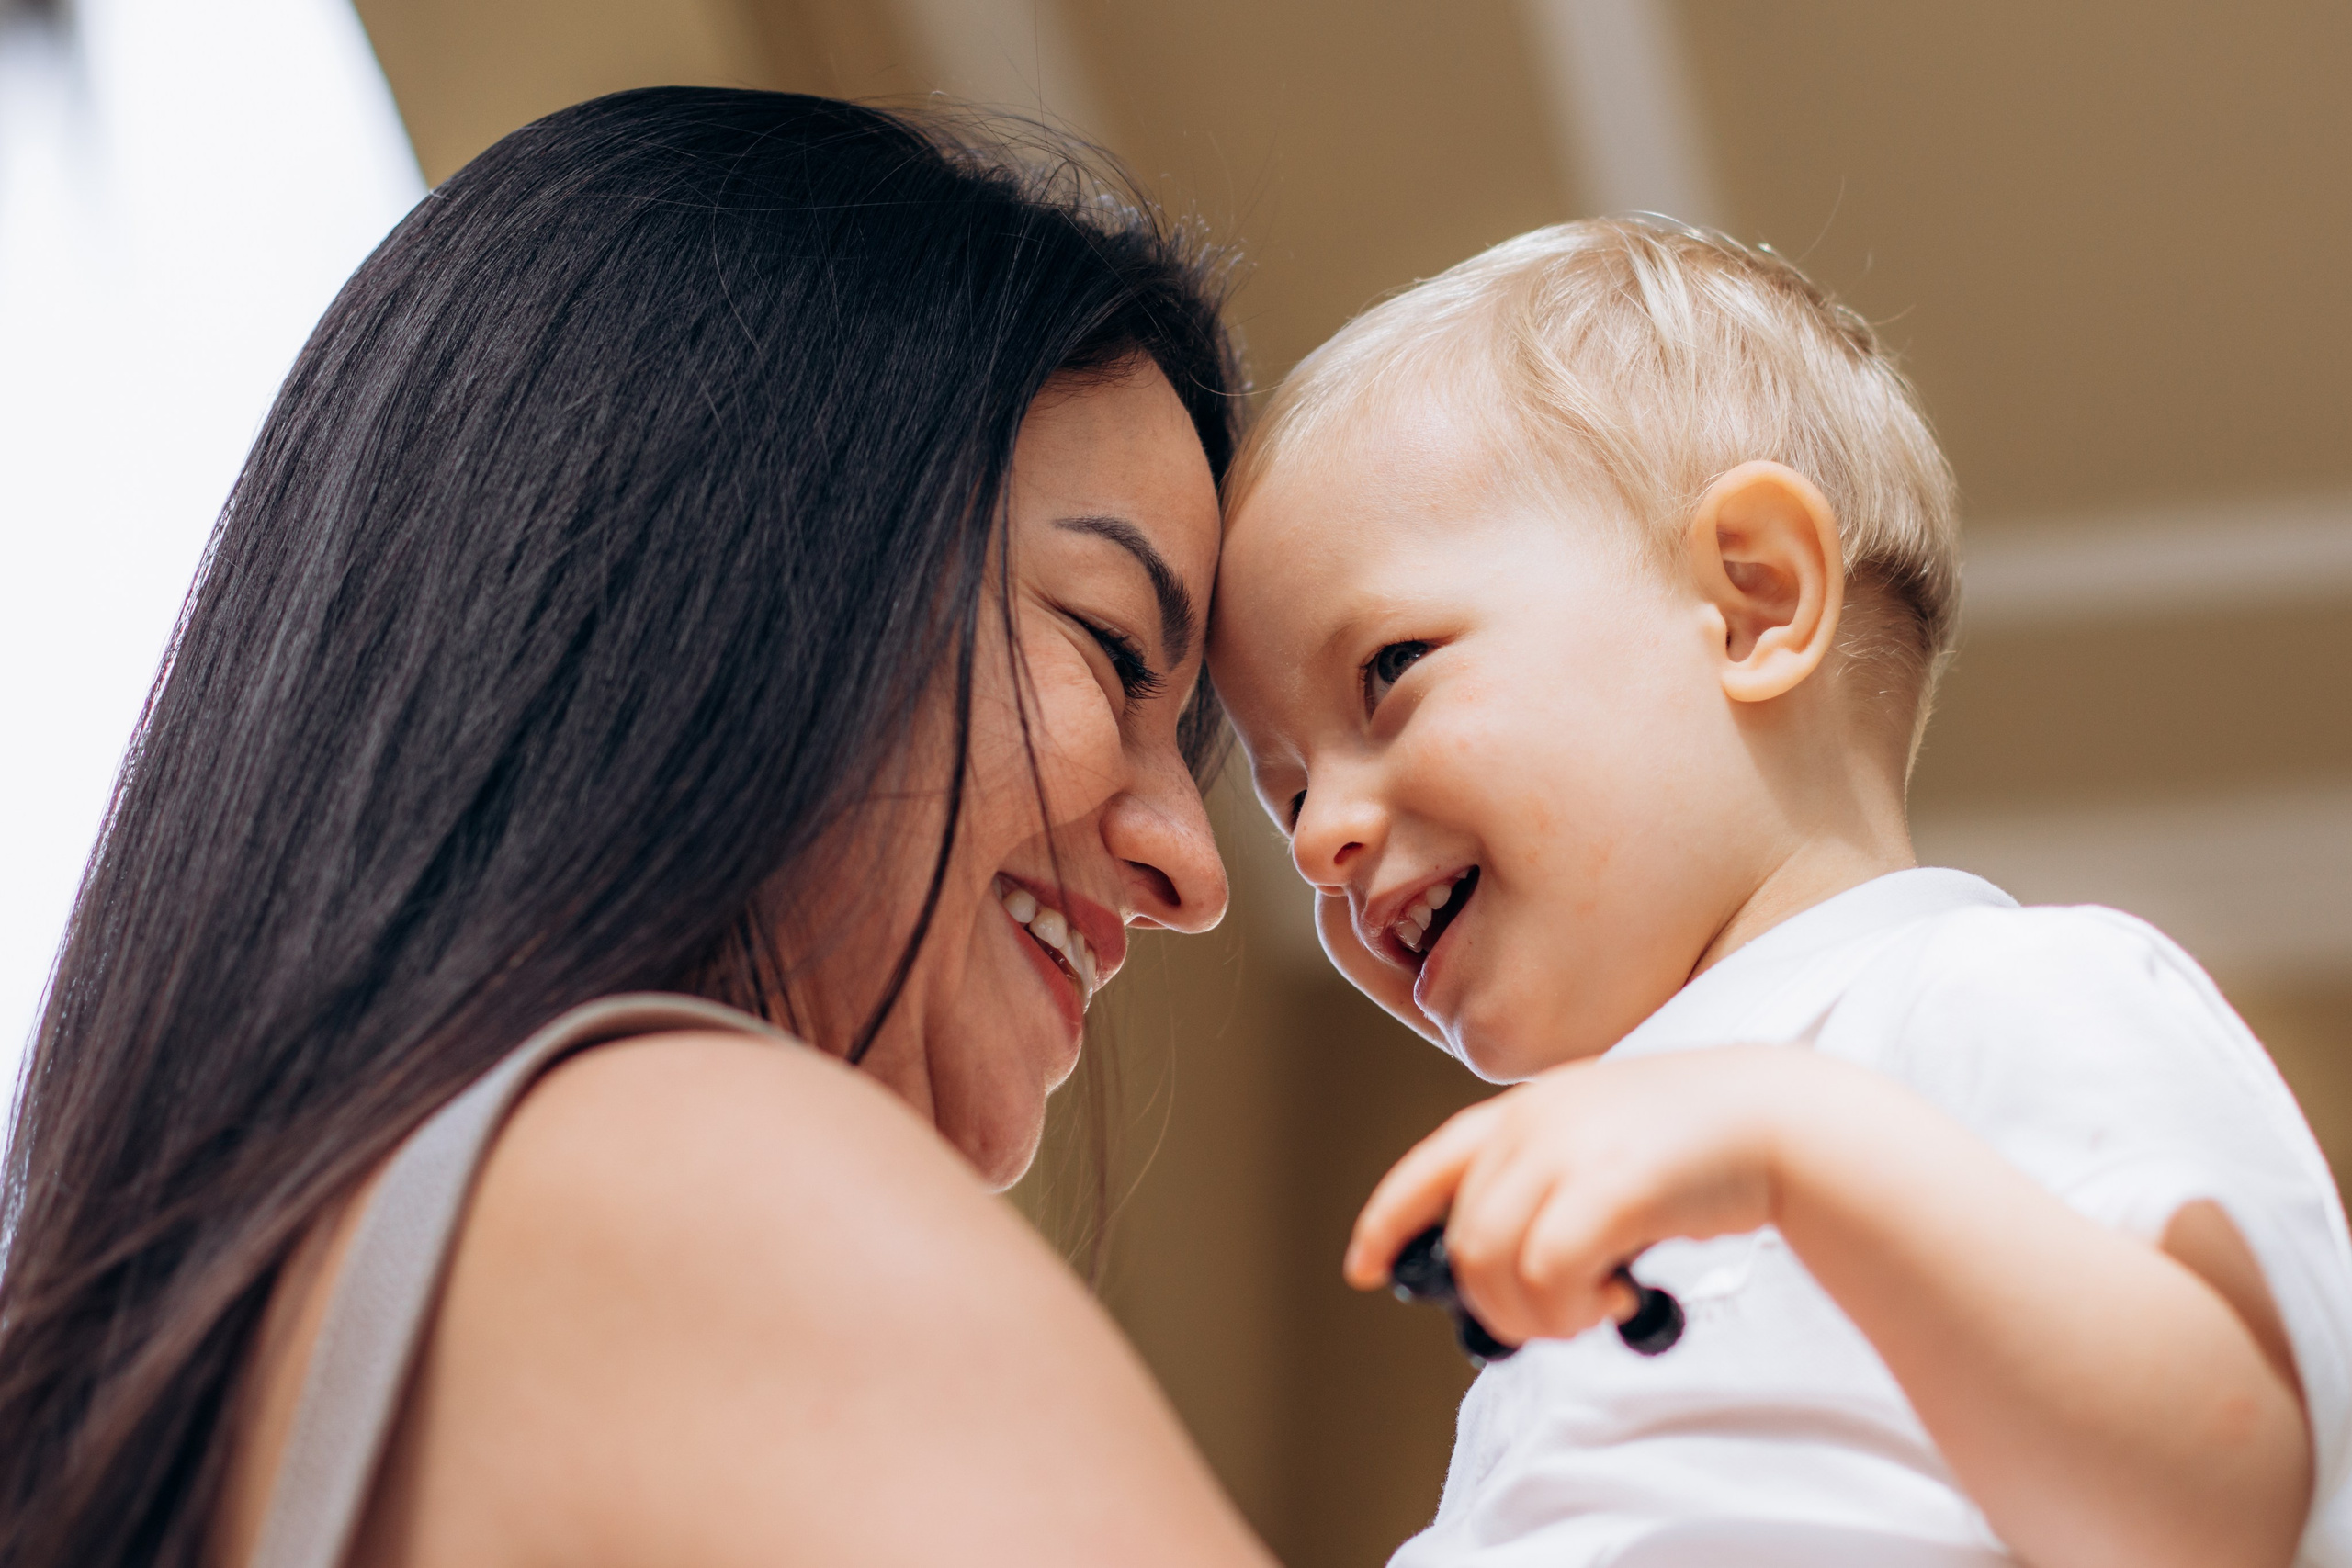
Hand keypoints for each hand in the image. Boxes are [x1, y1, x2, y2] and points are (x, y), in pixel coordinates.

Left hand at [1345, 1046, 1816, 1344]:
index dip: (1387, 1220)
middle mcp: (1535, 1121)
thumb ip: (1547, 1184)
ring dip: (1536, 1313)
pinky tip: (1617, 1300)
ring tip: (1591, 1308)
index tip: (1364, 1270)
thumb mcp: (1602, 1144)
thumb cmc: (1697, 1149)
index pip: (1430, 1165)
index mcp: (1527, 1108)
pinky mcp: (1612, 1185)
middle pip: (1464, 1239)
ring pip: (1494, 1263)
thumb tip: (1505, 1270)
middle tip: (1557, 1318)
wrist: (1779, 1120)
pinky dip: (1571, 1308)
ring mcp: (1570, 1149)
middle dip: (1497, 1301)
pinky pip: (1547, 1273)